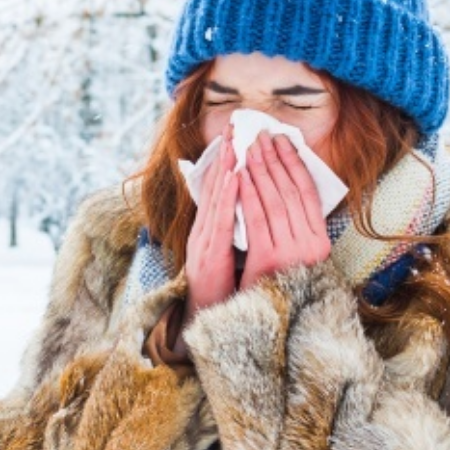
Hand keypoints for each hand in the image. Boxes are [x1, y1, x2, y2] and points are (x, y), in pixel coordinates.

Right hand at [185, 123, 238, 315]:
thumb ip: (231, 234)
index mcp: (209, 231)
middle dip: (225, 156)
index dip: (226, 162)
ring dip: (225, 168)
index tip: (235, 137)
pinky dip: (227, 197)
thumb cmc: (218, 292)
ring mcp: (204, 242)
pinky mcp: (209, 256)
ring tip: (234, 142)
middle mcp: (204, 232)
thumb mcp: (225, 257)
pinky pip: (220, 221)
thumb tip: (245, 212)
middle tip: (233, 126)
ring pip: (216, 198)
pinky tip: (235, 178)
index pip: (218, 190)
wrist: (203, 323)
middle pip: (214, 187)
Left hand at [239, 134, 329, 290]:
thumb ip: (296, 229)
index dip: (295, 164)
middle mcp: (311, 245)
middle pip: (291, 192)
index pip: (308, 193)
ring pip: (275, 201)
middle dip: (275, 160)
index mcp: (320, 242)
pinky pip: (257, 219)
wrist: (266, 321)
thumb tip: (287, 190)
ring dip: (261, 171)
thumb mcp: (295, 256)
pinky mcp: (269, 259)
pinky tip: (239, 176)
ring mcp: (291, 252)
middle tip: (261, 135)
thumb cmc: (277, 285)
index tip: (283, 141)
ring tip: (249, 148)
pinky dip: (248, 194)